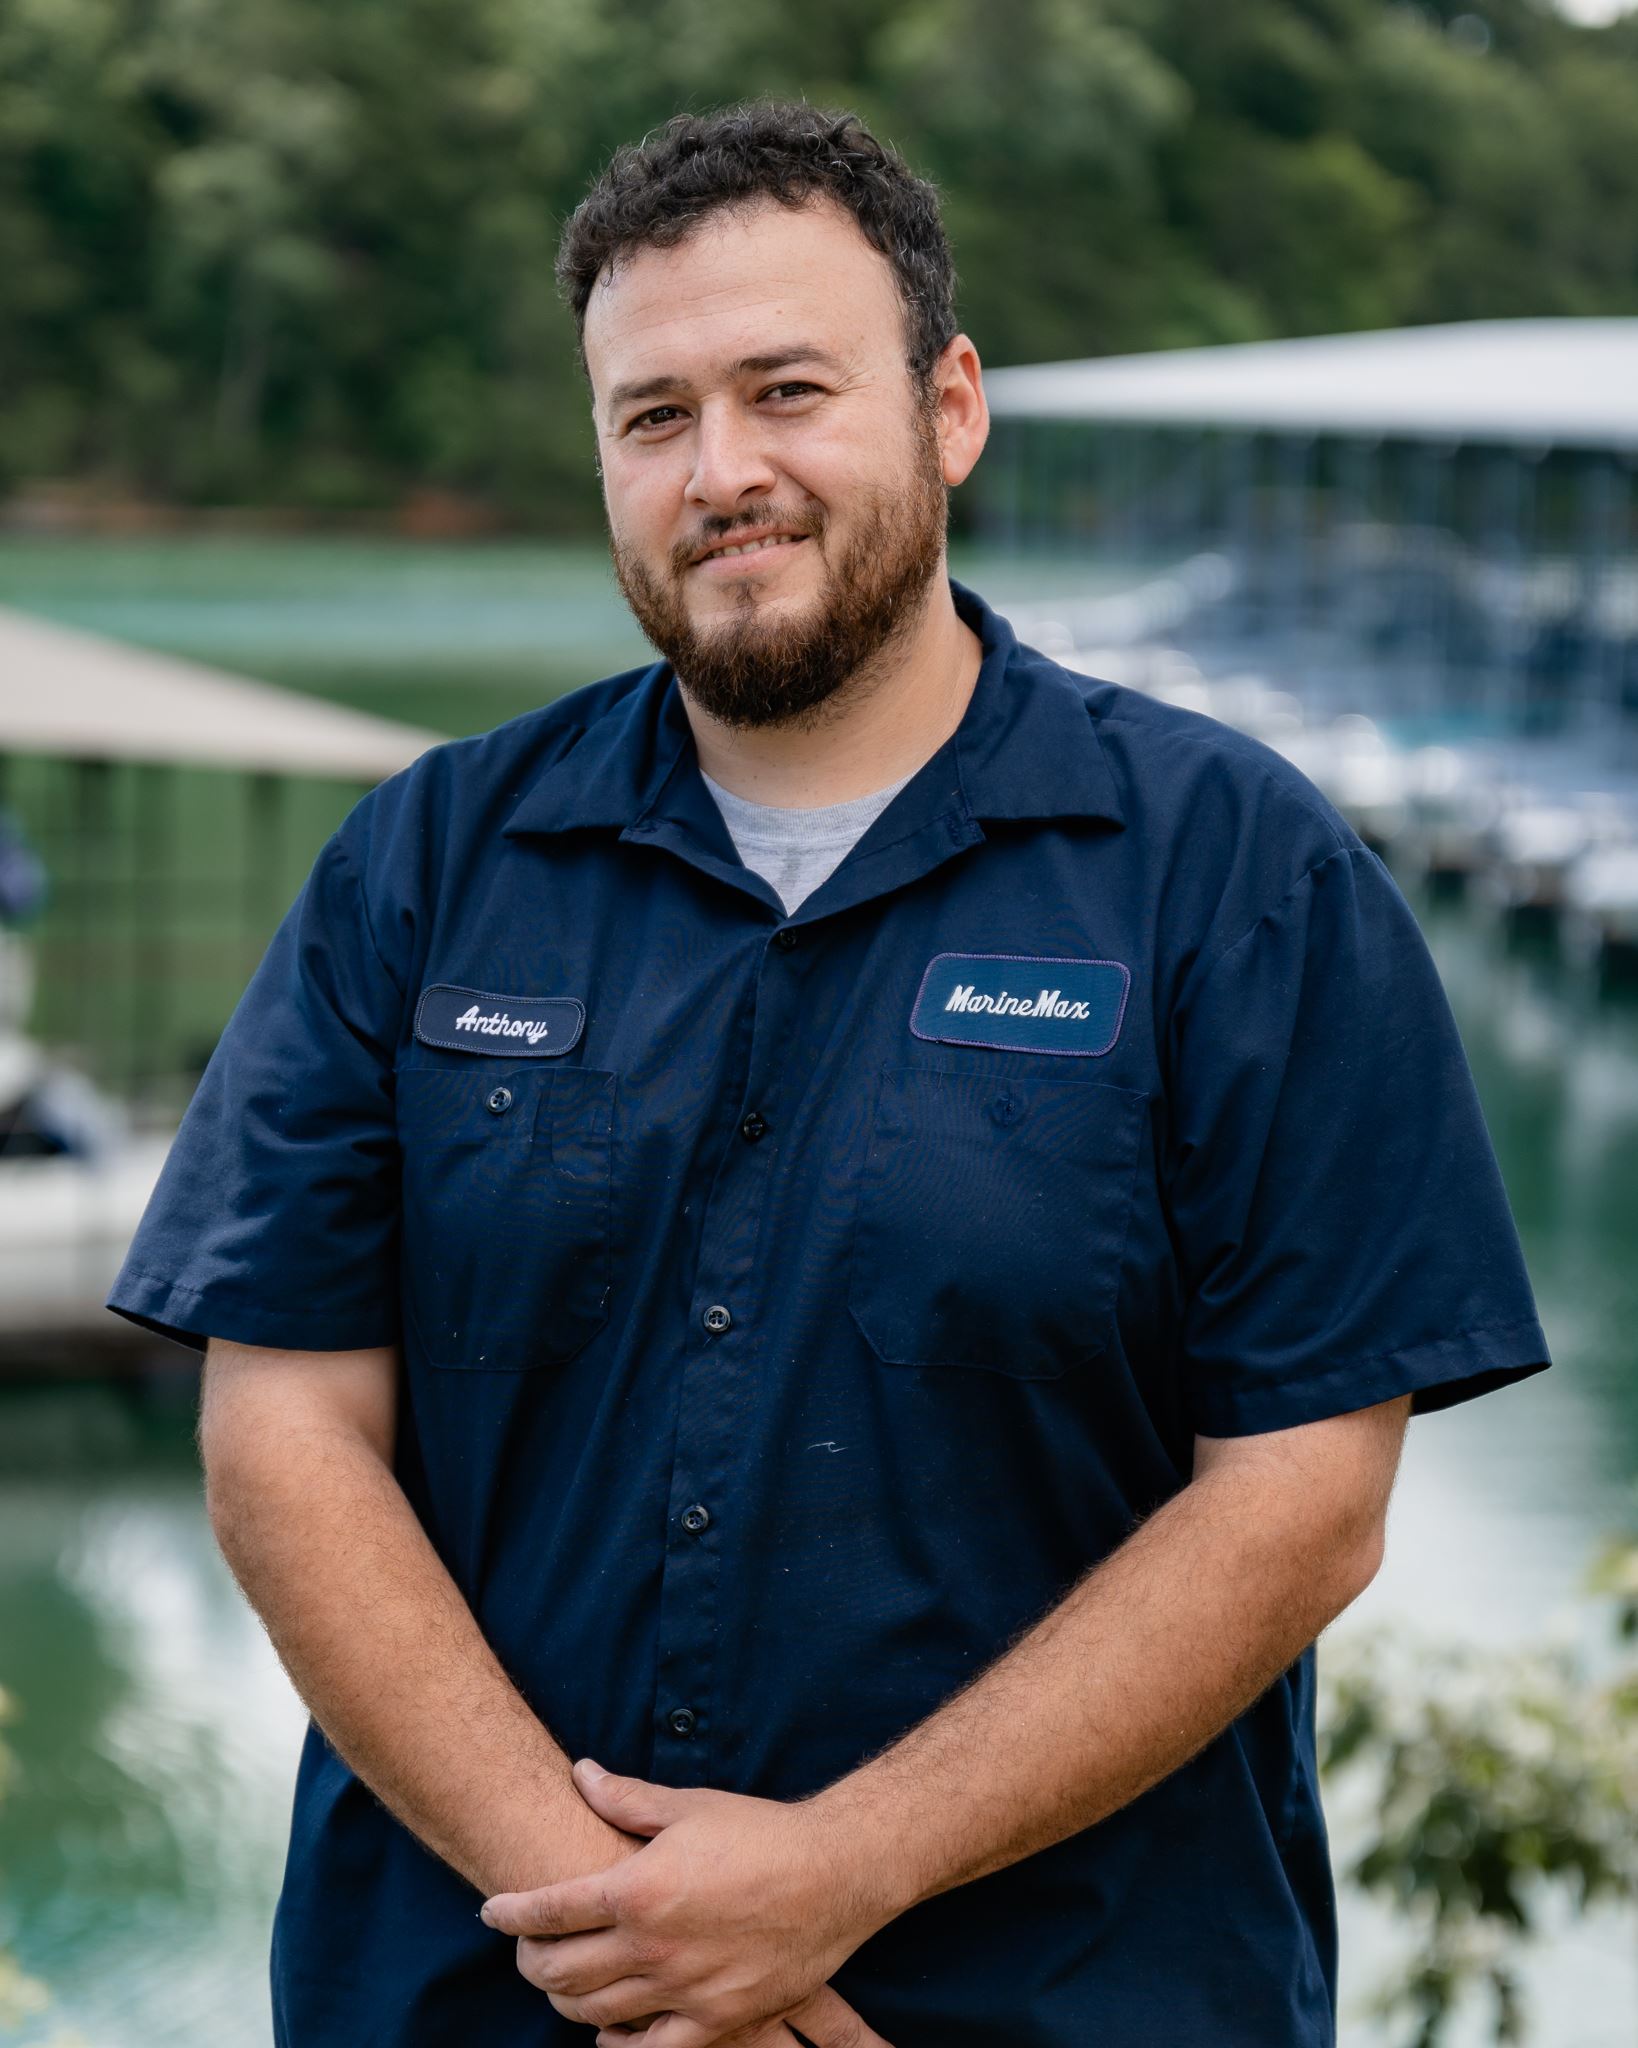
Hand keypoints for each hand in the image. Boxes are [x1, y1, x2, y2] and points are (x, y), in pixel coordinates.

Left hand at [479, 1758, 894, 2046]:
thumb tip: (579, 1773)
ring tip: (561, 1981)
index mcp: (637, 1889)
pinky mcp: (715, 2019)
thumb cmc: (760, 1833)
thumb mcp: (687, 1806)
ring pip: (593, 2013)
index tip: (493, 1911)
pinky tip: (608, 2028)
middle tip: (525, 1949)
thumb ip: (625, 1798)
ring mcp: (681, 1990)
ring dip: (564, 1999)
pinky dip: (617, 2043)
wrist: (835, 1874)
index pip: (548, 1910)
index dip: (511, 1913)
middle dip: (528, 1961)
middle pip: (559, 1971)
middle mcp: (651, 1947)